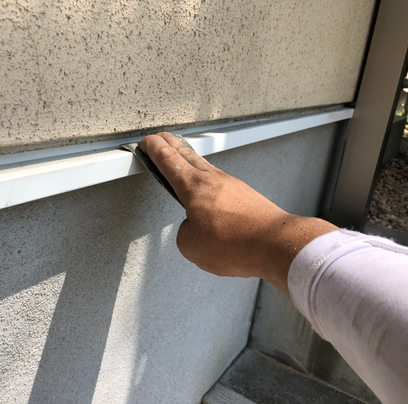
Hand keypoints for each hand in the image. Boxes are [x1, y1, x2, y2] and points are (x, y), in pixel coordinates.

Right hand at [138, 132, 337, 295]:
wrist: (277, 243)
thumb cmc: (235, 244)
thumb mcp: (191, 245)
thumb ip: (185, 232)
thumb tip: (194, 226)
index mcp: (193, 187)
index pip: (168, 160)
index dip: (154, 149)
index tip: (146, 142)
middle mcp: (212, 179)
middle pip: (186, 154)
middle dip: (169, 144)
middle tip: (160, 138)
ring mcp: (231, 184)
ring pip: (204, 165)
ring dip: (189, 159)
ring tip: (181, 159)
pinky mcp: (245, 194)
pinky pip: (220, 180)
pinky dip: (207, 178)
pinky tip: (208, 188)